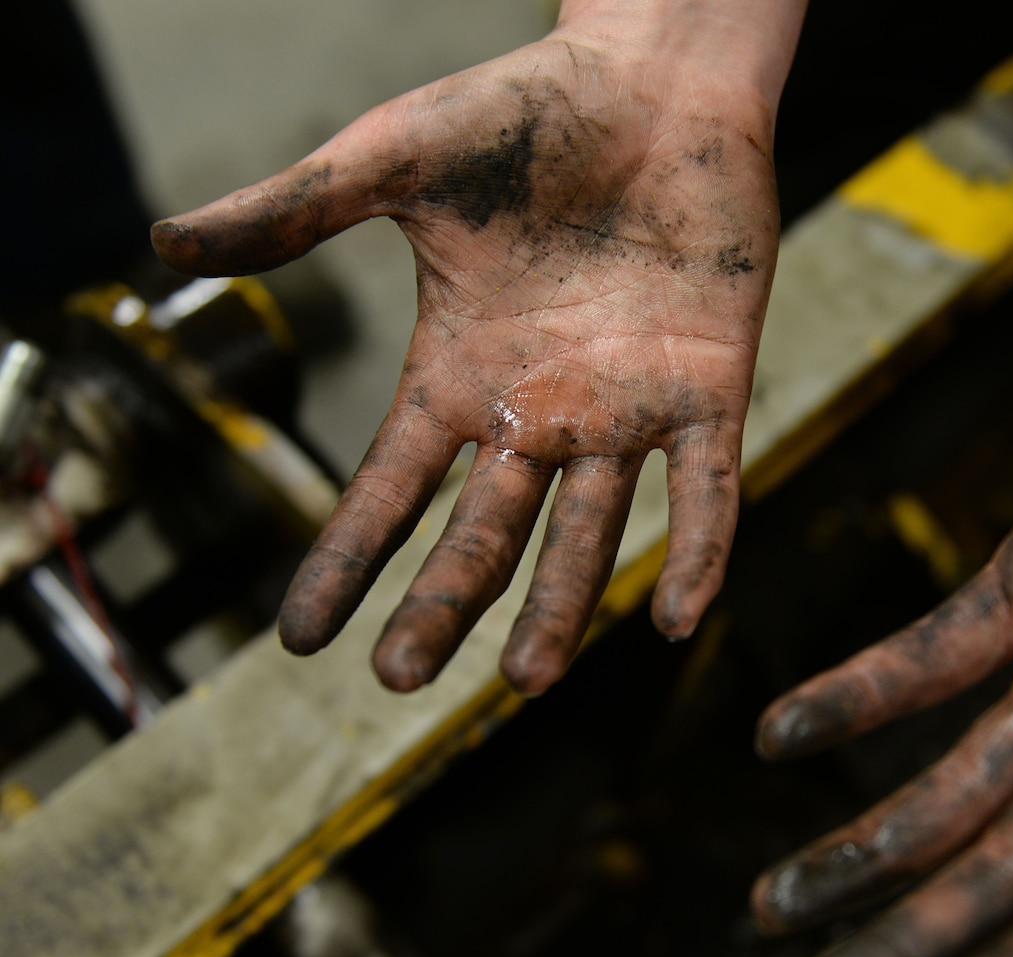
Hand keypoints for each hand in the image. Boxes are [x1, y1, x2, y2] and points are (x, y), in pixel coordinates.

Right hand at [152, 26, 779, 692]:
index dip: (348, 559)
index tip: (302, 638)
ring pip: (588, 531)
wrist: (654, 79)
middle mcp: (540, 410)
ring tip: (528, 682)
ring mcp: (625, 409)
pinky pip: (706, 490)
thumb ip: (296, 208)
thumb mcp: (396, 161)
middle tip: (400, 681)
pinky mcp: (709, 390)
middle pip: (481, 531)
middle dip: (442, 605)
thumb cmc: (526, 112)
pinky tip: (677, 620)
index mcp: (461, 372)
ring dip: (559, 606)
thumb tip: (163, 244)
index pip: (392, 488)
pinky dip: (698, 553)